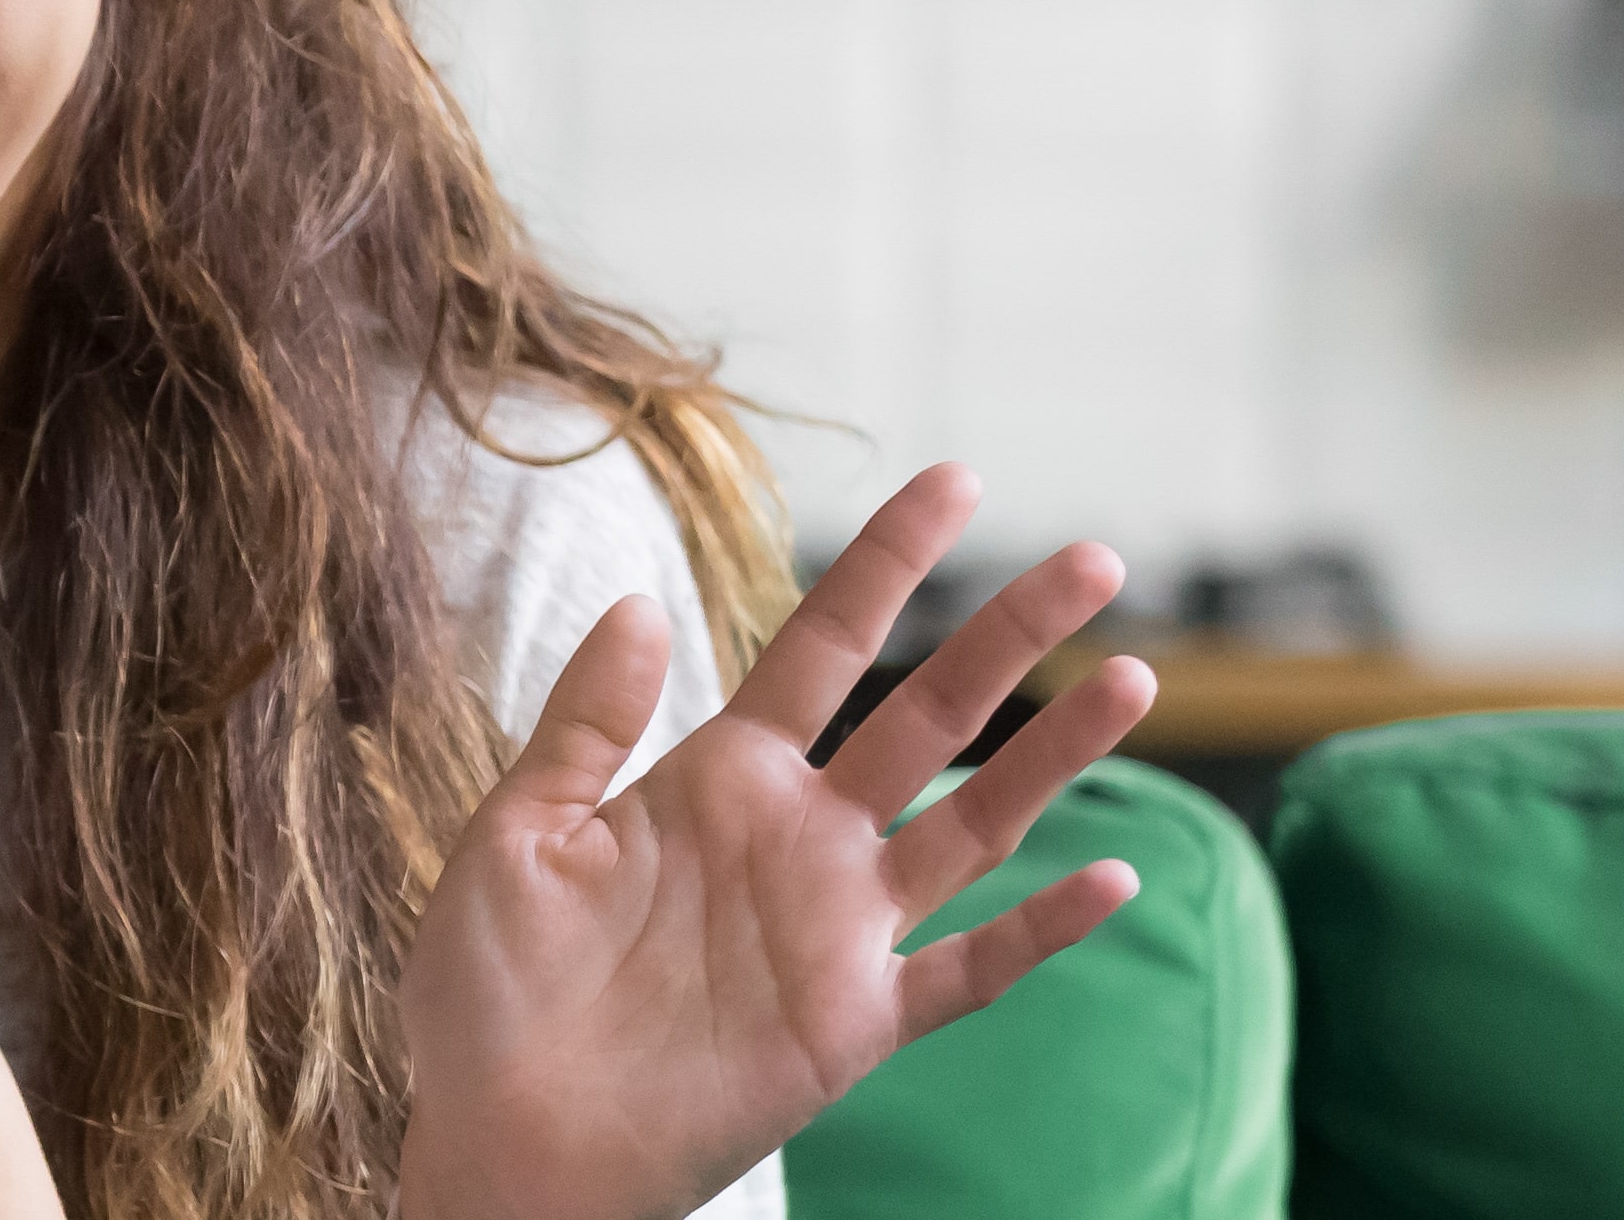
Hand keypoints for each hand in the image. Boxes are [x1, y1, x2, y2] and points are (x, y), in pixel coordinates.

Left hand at [394, 463, 1156, 1219]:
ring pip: (974, 823)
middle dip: (1009, 636)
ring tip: (1134, 677)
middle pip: (927, 716)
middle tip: (1096, 559)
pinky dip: (1041, 933)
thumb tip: (638, 600)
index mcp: (717, 780)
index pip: (823, 648)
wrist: (499, 1141)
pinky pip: (968, 973)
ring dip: (1054, 757)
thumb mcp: (517, 833)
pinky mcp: (854, 1025)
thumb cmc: (488, 994)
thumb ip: (584, 723)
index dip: (887, 564)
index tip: (956, 481)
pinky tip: (1110, 879)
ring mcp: (836, 931)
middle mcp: (797, 841)